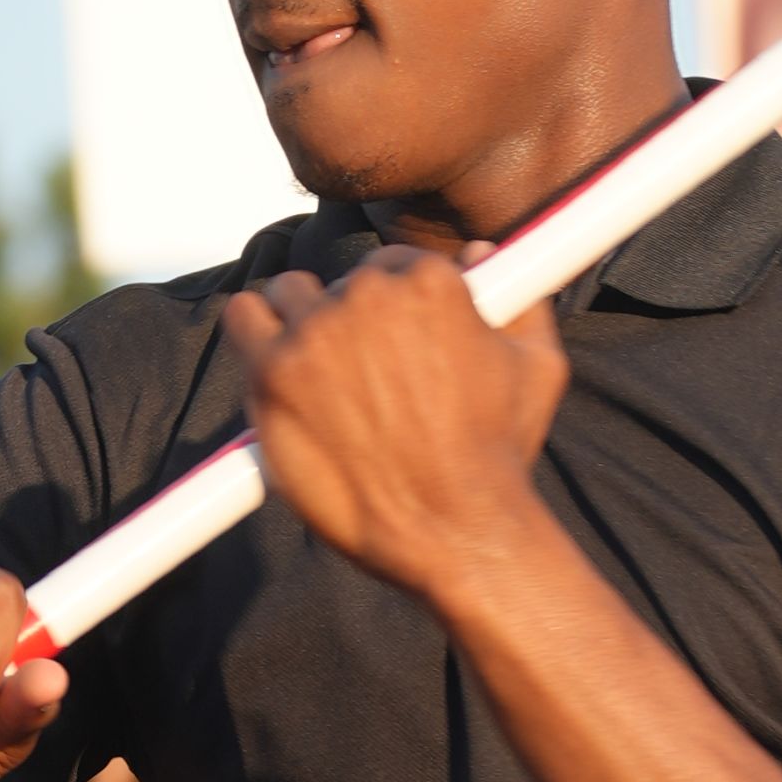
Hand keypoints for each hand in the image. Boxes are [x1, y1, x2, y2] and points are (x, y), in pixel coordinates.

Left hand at [217, 244, 565, 608]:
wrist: (453, 529)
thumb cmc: (497, 456)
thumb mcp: (537, 368)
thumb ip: (520, 301)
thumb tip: (483, 252)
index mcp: (430, 282)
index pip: (395, 264)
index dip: (395, 306)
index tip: (394, 340)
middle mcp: (370, 295)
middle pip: (343, 283)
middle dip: (352, 321)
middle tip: (362, 374)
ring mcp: (316, 332)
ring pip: (288, 294)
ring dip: (300, 322)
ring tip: (317, 371)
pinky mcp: (273, 372)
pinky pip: (244, 319)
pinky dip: (255, 333)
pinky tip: (274, 365)